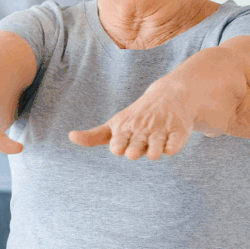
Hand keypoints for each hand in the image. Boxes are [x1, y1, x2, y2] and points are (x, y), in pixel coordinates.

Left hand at [69, 82, 195, 160]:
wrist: (170, 95)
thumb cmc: (137, 116)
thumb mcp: (115, 124)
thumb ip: (94, 136)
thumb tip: (70, 136)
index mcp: (126, 130)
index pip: (118, 142)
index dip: (118, 145)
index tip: (118, 148)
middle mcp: (142, 131)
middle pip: (136, 146)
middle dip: (134, 149)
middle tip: (132, 152)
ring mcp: (161, 131)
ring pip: (156, 147)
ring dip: (154, 150)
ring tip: (153, 152)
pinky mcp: (179, 133)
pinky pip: (175, 144)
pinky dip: (172, 147)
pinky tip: (169, 147)